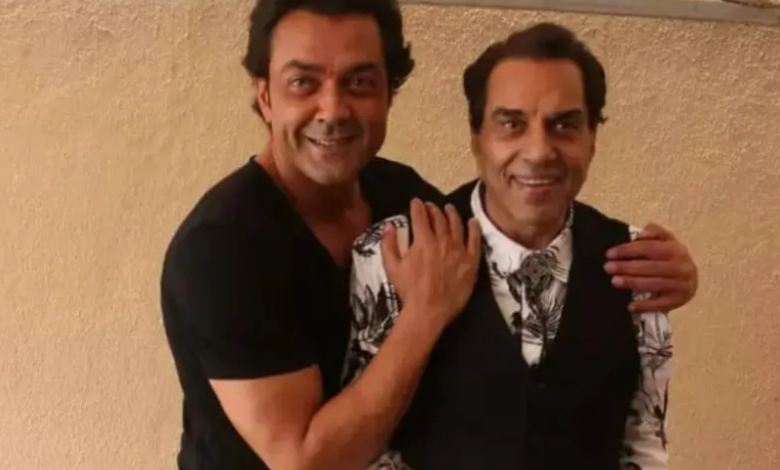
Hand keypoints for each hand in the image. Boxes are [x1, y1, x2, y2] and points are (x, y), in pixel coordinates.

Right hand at [381, 199, 480, 327]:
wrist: (429, 310)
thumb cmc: (408, 290)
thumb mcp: (391, 266)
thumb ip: (389, 244)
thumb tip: (389, 225)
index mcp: (423, 241)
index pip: (420, 216)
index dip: (417, 206)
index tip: (416, 201)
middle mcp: (443, 241)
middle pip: (439, 218)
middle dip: (433, 209)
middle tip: (430, 205)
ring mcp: (459, 250)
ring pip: (457, 225)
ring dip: (452, 214)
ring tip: (448, 208)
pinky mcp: (471, 261)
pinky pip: (474, 240)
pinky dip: (474, 229)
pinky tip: (473, 222)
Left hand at [605, 223, 697, 312]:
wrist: (690, 278)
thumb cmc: (670, 257)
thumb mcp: (665, 240)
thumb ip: (654, 232)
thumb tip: (641, 234)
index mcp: (676, 249)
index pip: (649, 248)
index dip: (628, 250)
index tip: (610, 253)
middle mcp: (681, 267)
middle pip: (649, 267)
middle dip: (626, 267)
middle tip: (608, 268)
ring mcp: (681, 285)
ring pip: (652, 284)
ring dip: (632, 283)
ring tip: (614, 281)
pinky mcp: (679, 300)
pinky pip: (660, 304)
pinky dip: (644, 305)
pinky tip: (629, 306)